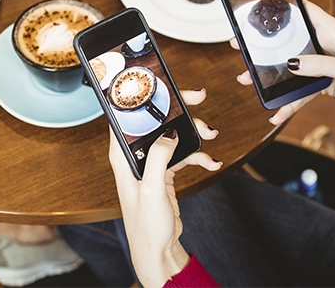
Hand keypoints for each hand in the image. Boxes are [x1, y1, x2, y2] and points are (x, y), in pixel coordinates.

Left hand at [109, 89, 221, 287]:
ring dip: (194, 133)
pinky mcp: (164, 171)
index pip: (129, 115)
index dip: (145, 97)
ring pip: (173, 134)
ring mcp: (151, 161)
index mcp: (122, 155)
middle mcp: (135, 154)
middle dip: (179, 108)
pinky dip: (199, 155)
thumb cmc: (145, 224)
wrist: (157, 249)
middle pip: (156, 120)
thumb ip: (158, 159)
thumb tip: (170, 134)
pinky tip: (212, 161)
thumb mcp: (150, 191)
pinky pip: (183, 153)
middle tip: (198, 97)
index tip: (163, 85)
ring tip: (211, 134)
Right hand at [233, 1, 334, 125]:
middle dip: (265, 45)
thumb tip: (290, 64)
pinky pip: (301, 92)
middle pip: (290, 41)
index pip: (305, 10)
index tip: (260, 3)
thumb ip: (320, 65)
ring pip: (291, 68)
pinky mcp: (326, 85)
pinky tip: (277, 114)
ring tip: (248, 80)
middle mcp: (326, 46)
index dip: (284, 5)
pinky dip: (289, 102)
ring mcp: (324, 65)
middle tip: (240, 46)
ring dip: (270, 76)